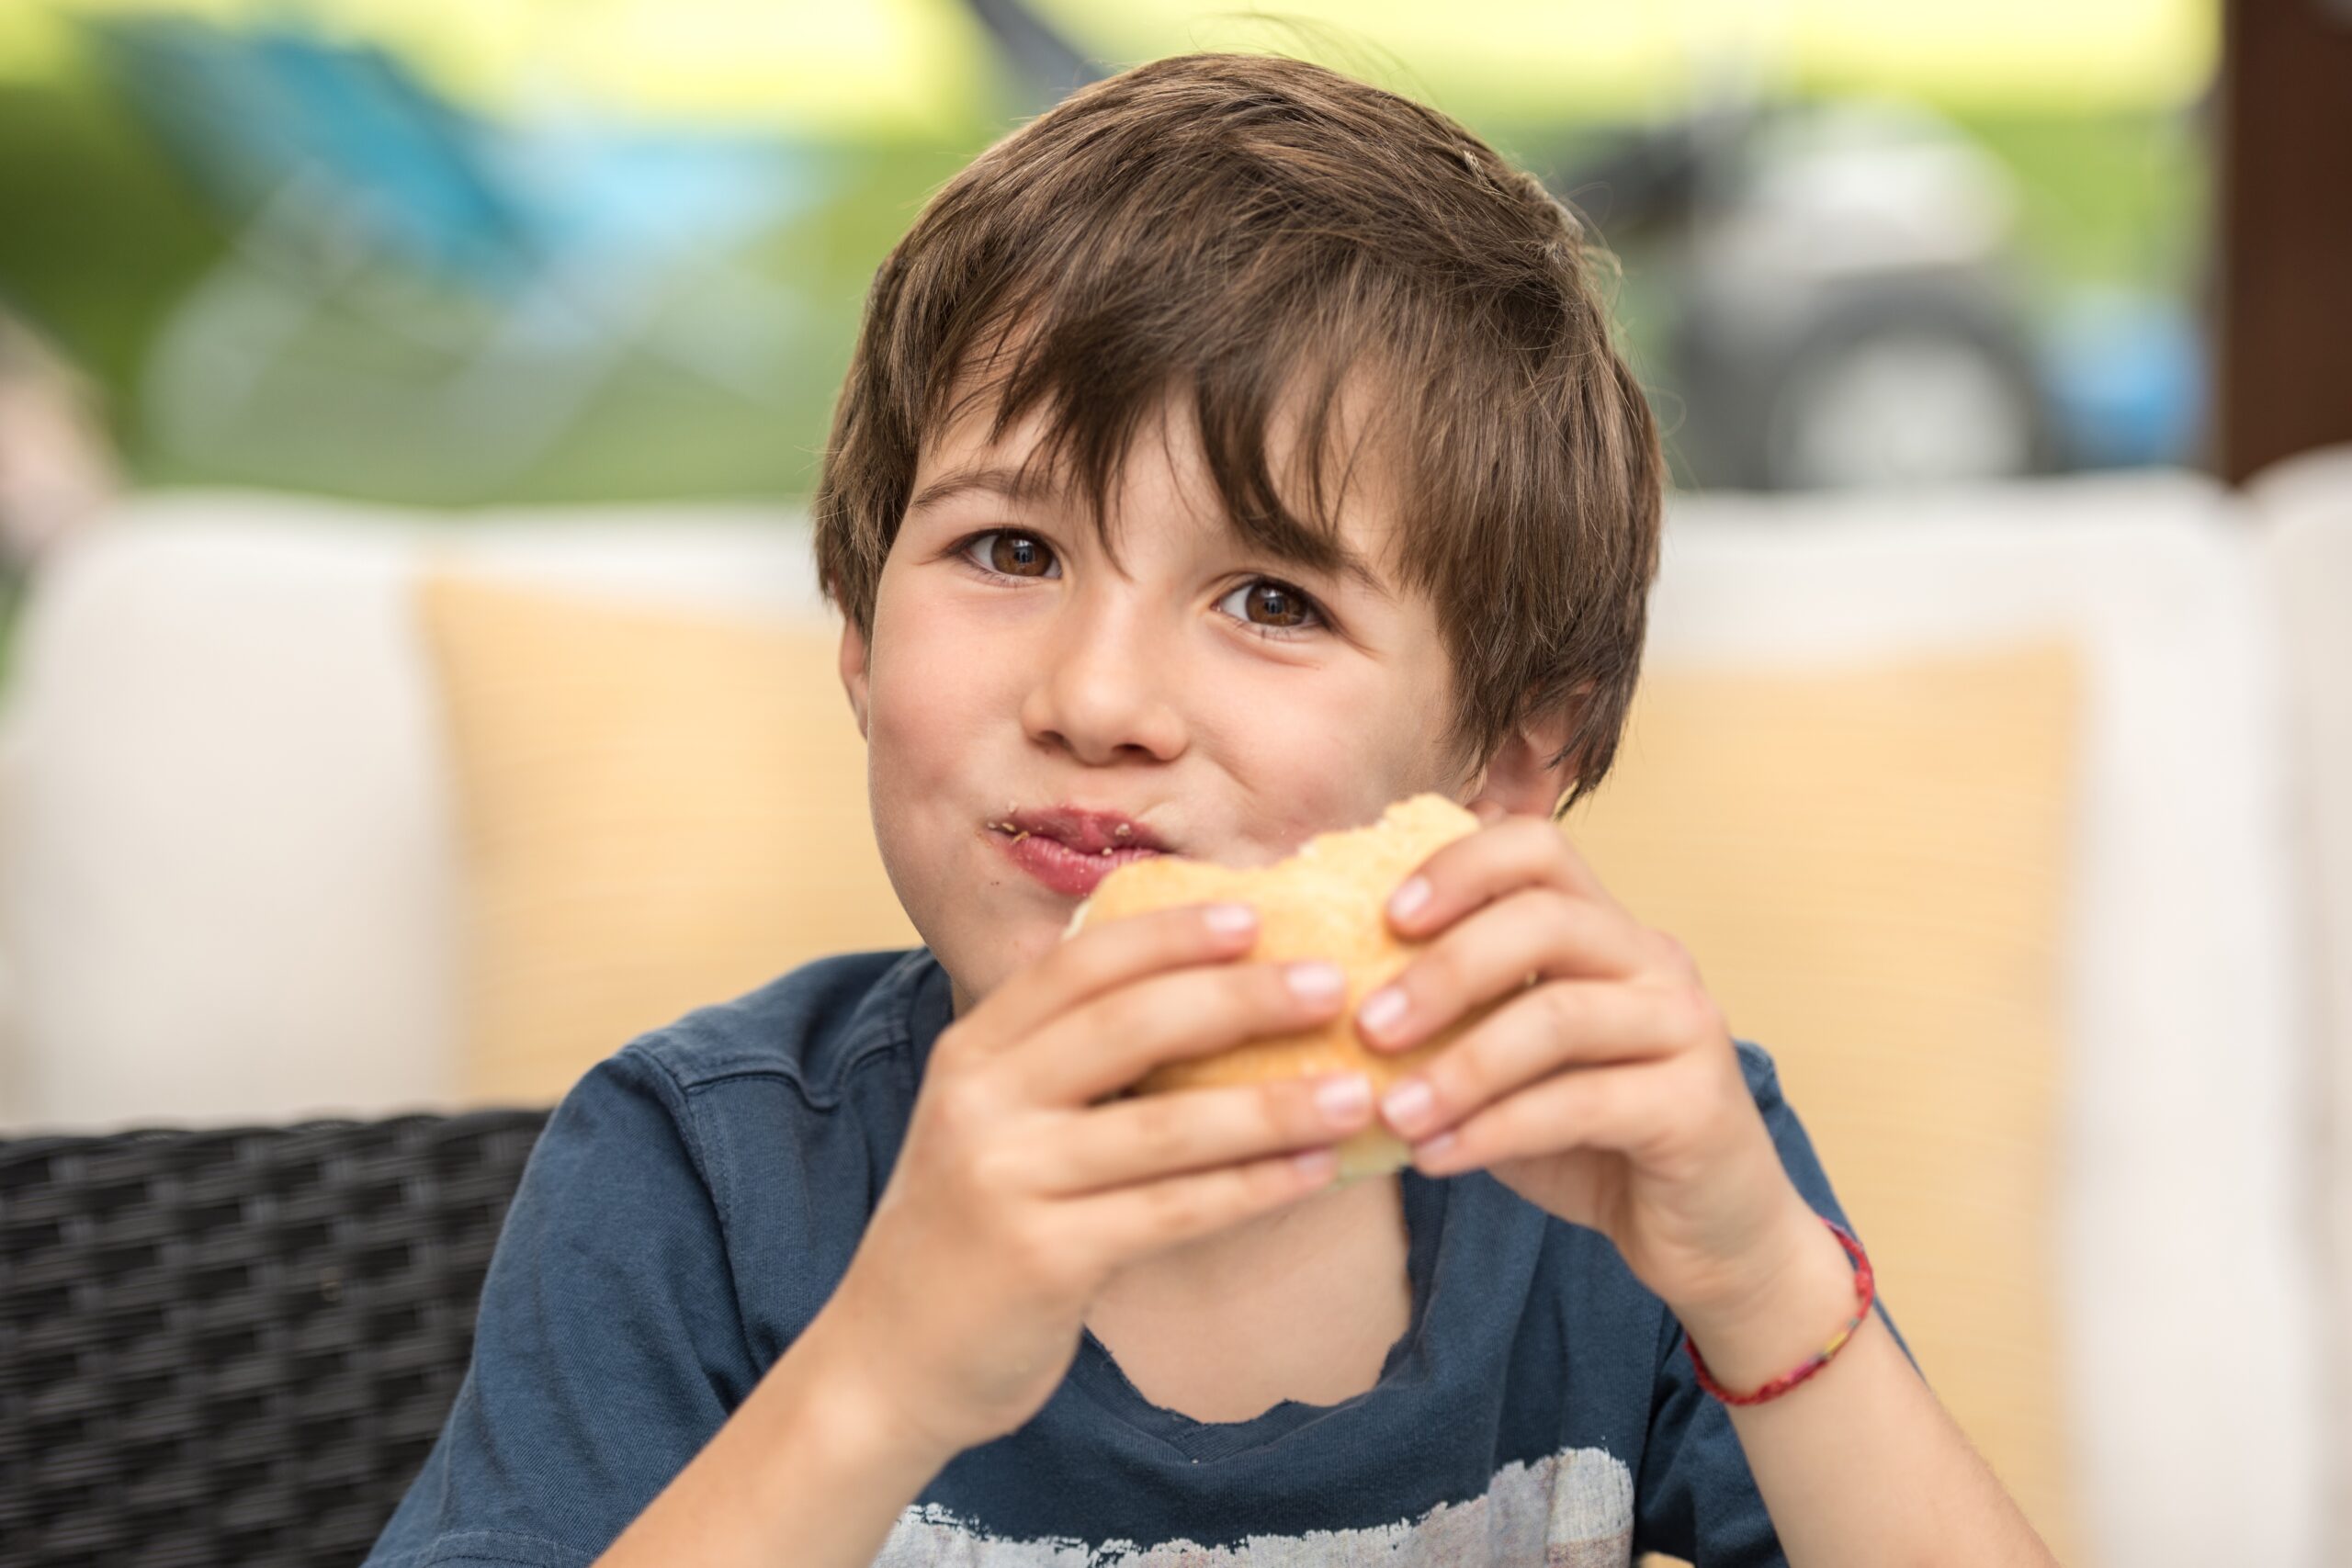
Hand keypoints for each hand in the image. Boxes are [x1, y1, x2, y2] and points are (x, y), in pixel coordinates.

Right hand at [820, 903, 1374, 1458]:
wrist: (890, 1360)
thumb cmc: (973, 1229)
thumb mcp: (993, 1123)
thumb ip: (1066, 1064)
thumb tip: (1206, 997)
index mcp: (974, 1051)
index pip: (1079, 964)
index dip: (1170, 934)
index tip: (1255, 913)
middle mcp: (983, 1102)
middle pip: (1130, 1025)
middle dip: (1241, 997)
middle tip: (1332, 984)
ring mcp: (1009, 1179)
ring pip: (1167, 1126)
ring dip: (1274, 1105)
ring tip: (1357, 1091)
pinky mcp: (1045, 1257)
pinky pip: (1174, 1211)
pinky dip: (1255, 1187)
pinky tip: (1318, 1172)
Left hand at [1353, 805, 1815, 1327]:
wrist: (1708, 1235)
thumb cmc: (1591, 1140)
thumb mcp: (1511, 1067)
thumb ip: (1453, 1023)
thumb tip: (1328, 998)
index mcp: (1605, 931)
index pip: (1538, 848)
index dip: (1461, 866)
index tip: (1386, 916)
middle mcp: (1654, 960)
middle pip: (1546, 919)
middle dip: (1446, 970)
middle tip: (1370, 1027)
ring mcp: (1685, 1029)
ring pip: (1561, 1015)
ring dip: (1462, 1065)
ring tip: (1394, 1112)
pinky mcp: (1697, 1106)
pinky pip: (1583, 1103)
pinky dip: (1496, 1129)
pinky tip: (1436, 1158)